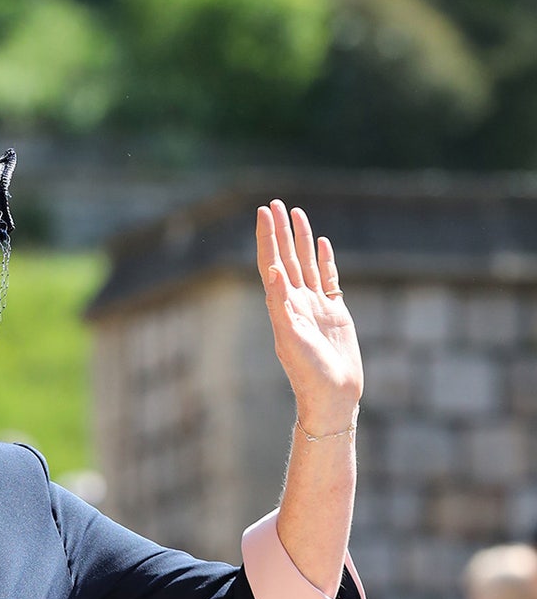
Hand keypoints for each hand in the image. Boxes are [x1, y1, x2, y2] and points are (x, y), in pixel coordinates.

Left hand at [256, 200, 362, 434]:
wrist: (332, 396)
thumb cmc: (309, 372)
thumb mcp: (291, 338)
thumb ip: (281, 305)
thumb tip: (273, 271)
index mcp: (281, 305)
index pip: (271, 263)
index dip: (266, 238)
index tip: (263, 212)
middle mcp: (295, 301)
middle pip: (285, 257)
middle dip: (279, 231)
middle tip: (275, 203)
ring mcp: (315, 306)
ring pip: (306, 263)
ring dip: (300, 239)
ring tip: (297, 213)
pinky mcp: (335, 312)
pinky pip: (328, 279)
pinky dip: (324, 260)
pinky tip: (321, 243)